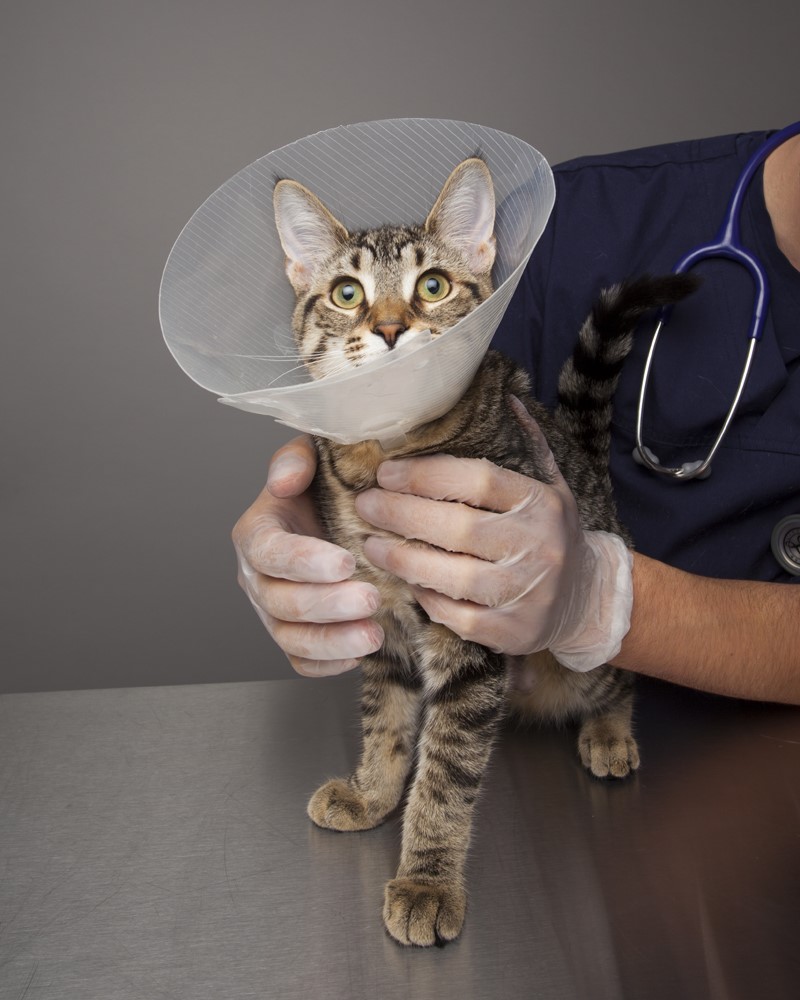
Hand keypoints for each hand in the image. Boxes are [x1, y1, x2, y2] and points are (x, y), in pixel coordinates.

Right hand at [231, 435, 383, 675]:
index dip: (302, 561)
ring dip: (331, 640)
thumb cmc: (327, 485)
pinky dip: (326, 663)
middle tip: (371, 598)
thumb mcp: (314, 457)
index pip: (268, 552)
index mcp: (257, 532)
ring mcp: (273, 611)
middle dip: (326, 604)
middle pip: (280, 601)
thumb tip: (284, 481)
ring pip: (290, 637)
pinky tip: (359, 655)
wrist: (342, 511)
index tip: (344, 562)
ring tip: (373, 635)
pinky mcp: (293, 635)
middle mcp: (257, 576)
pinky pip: (300, 661)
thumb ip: (296, 459)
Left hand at [354, 402, 632, 669]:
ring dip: (403, 559)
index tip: (386, 472)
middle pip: (458, 528)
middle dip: (401, 514)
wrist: (587, 601)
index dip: (426, 475)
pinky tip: (404, 581)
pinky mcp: (514, 632)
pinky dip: (425, 598)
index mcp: (542, 503)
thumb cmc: (551, 535)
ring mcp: (527, 592)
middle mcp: (538, 546)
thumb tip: (506, 396)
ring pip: (452, 577)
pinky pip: (457, 616)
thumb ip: (528, 443)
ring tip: (370, 543)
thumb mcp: (552, 485)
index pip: (478, 481)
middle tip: (366, 504)